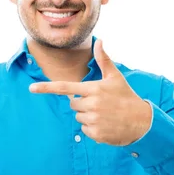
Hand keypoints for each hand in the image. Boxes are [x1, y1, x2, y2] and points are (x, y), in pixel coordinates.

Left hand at [29, 40, 151, 145]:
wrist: (142, 121)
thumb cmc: (126, 96)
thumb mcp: (115, 77)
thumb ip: (103, 60)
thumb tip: (99, 41)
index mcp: (94, 88)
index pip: (65, 87)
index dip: (47, 88)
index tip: (31, 88)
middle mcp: (92, 104)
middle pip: (73, 104)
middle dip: (83, 104)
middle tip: (100, 104)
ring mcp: (94, 119)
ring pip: (78, 117)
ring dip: (88, 117)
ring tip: (105, 115)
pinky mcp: (96, 133)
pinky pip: (85, 130)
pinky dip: (93, 129)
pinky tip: (106, 125)